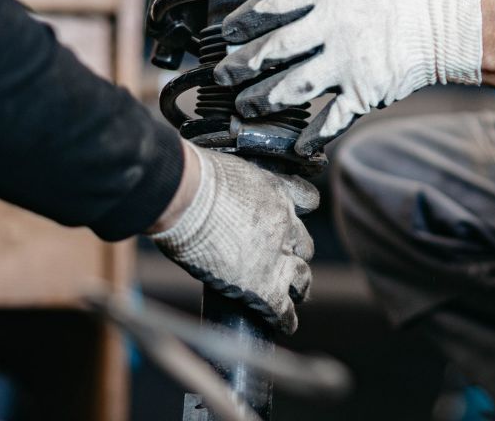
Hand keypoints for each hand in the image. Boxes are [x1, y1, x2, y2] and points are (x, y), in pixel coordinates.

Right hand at [150, 143, 319, 334]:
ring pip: (302, 277)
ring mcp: (277, 256)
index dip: (299, 212)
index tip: (292, 218)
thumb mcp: (230, 169)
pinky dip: (286, 319)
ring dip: (298, 286)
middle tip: (287, 261)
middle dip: (296, 252)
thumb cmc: (195, 178)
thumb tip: (221, 193)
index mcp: (278, 192)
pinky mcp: (264, 286)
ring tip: (295, 294)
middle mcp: (285, 224)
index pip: (307, 201)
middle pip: (304, 244)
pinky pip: (283, 309)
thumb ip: (239, 187)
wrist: (187, 196)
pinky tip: (286, 325)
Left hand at [215, 0, 483, 153]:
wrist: (449, 29)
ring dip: (263, 99)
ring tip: (245, 106)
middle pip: (275, 50)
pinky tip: (295, 144)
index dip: (245, 19)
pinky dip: (312, 135)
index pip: (274, 4)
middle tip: (223, 75)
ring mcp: (347, 64)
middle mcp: (333, 29)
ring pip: (293, 86)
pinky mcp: (363, 93)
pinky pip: (331, 118)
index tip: (229, 31)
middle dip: (243, 65)